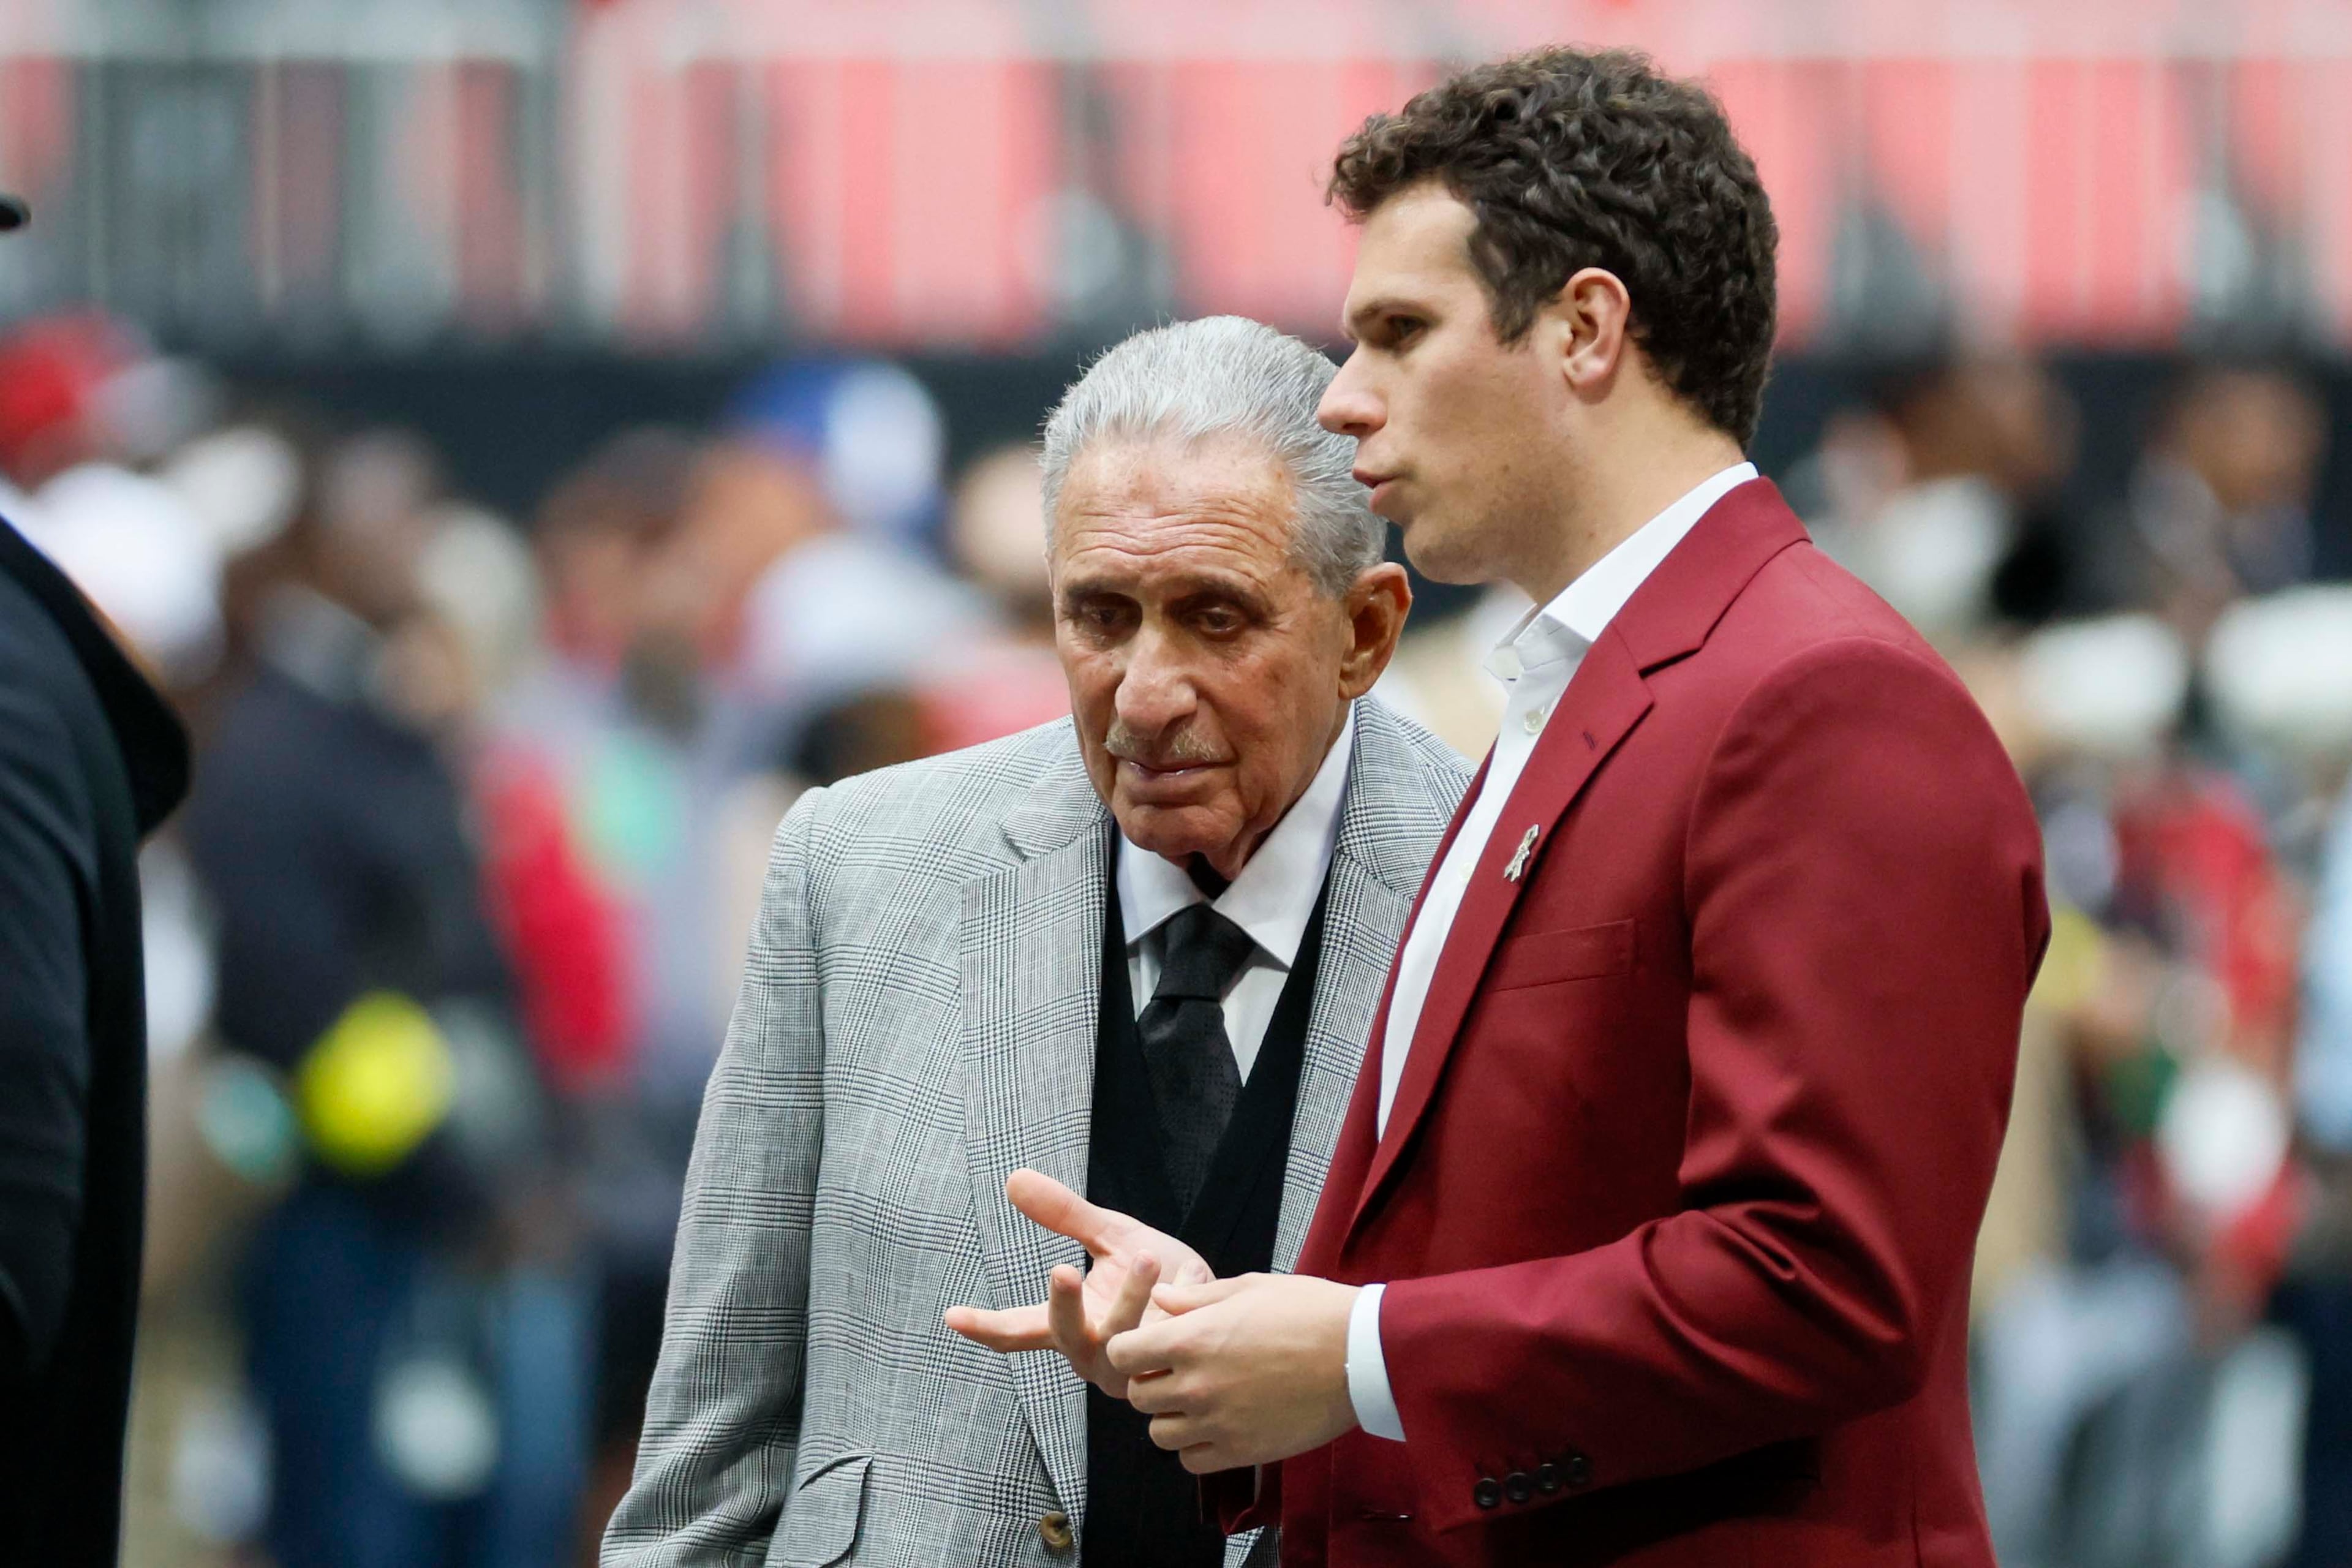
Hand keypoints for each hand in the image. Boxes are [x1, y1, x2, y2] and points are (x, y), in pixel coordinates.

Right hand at [944, 1170, 1213, 1397]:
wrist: (1218, 1301)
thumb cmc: (1157, 1271)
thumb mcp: (1109, 1234)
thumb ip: (1065, 1214)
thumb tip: (1014, 1179)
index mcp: (1072, 1325)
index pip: (1018, 1331)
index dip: (984, 1326)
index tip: (952, 1315)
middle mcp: (1095, 1353)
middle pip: (1066, 1336)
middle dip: (1063, 1305)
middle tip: (1060, 1268)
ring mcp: (1132, 1368)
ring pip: (1121, 1341)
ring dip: (1131, 1299)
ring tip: (1145, 1255)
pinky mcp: (1172, 1369)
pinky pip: (1168, 1345)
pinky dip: (1176, 1308)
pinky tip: (1187, 1284)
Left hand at [1107, 1273, 1360, 1472]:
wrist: (1360, 1354)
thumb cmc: (1308, 1311)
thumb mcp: (1247, 1288)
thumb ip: (1195, 1298)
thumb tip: (1159, 1299)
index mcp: (1191, 1339)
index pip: (1121, 1355)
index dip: (1131, 1350)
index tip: (1150, 1347)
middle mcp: (1196, 1385)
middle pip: (1137, 1397)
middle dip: (1151, 1383)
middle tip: (1178, 1372)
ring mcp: (1218, 1423)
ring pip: (1160, 1434)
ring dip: (1172, 1418)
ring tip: (1200, 1401)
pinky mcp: (1242, 1451)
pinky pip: (1192, 1462)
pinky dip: (1197, 1447)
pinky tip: (1219, 1426)